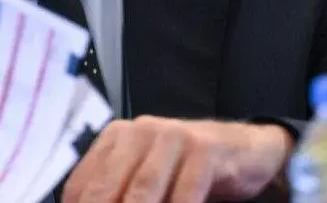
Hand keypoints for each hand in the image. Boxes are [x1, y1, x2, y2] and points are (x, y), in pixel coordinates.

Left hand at [62, 117, 293, 202]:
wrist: (244, 148)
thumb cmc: (187, 167)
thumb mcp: (146, 174)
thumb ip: (116, 191)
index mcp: (117, 137)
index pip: (81, 184)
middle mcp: (140, 131)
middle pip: (107, 189)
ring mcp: (173, 137)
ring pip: (142, 192)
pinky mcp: (205, 151)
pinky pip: (184, 195)